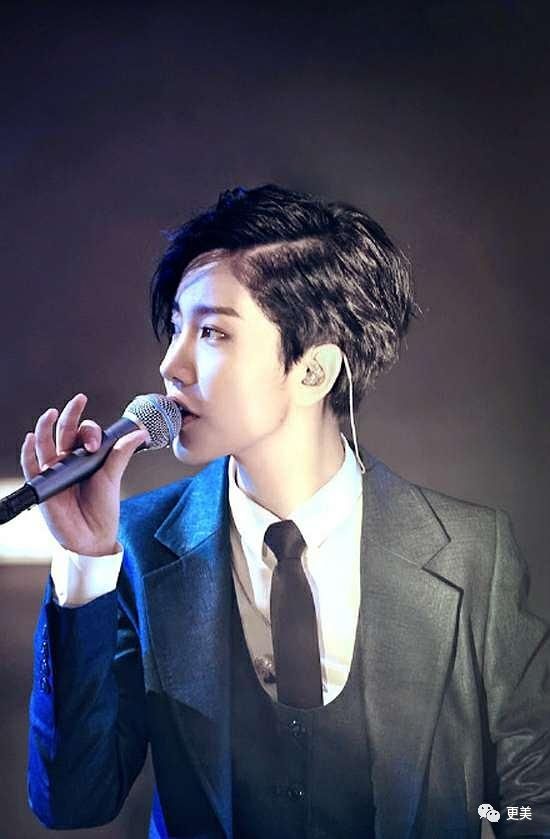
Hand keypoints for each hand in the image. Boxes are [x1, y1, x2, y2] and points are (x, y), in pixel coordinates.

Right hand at [20, 393, 147, 555]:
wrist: (92, 537)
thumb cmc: (102, 508)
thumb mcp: (112, 477)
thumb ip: (121, 454)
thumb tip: (140, 433)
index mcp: (86, 457)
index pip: (84, 433)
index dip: (90, 431)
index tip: (95, 444)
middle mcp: (68, 460)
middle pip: (64, 432)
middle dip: (70, 415)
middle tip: (78, 400)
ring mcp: (54, 471)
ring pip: (44, 443)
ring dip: (45, 427)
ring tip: (50, 414)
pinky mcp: (43, 485)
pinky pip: (30, 466)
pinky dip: (28, 451)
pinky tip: (31, 438)